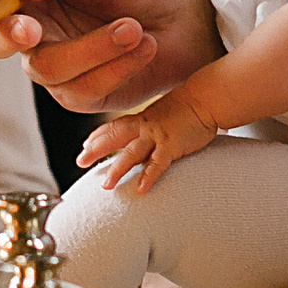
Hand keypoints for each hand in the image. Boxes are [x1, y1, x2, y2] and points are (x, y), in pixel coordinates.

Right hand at [0, 0, 219, 114]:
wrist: (187, 20)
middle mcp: (35, 29)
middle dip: (11, 36)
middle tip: (31, 30)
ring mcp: (55, 64)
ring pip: (48, 68)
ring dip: (94, 48)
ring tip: (135, 28)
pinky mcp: (81, 95)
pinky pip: (82, 90)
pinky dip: (117, 67)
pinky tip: (145, 47)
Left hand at [78, 89, 217, 192]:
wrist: (207, 98)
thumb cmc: (189, 108)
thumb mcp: (164, 114)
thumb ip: (151, 126)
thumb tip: (143, 139)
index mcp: (142, 119)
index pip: (114, 127)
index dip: (98, 136)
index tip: (84, 146)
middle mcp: (145, 126)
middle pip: (114, 137)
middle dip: (95, 150)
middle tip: (80, 162)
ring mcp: (157, 136)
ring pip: (131, 154)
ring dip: (117, 169)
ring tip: (106, 186)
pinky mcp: (172, 145)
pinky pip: (158, 164)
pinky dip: (148, 177)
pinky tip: (140, 190)